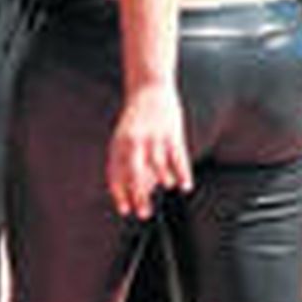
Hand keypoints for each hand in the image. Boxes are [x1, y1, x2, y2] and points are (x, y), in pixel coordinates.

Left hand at [106, 81, 190, 220]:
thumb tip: (143, 189)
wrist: (148, 87)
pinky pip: (179, 160)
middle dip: (140, 198)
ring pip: (159, 170)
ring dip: (163, 182)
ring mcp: (154, 139)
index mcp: (119, 144)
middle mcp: (135, 143)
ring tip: (165, 185)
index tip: (125, 210)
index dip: (119, 195)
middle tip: (144, 213)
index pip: (116, 175)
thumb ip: (128, 161)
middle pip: (136, 176)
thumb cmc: (136, 117)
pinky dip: (183, 175)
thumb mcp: (124, 136)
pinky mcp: (172, 134)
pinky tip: (185, 186)